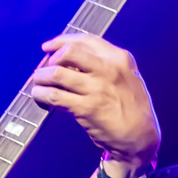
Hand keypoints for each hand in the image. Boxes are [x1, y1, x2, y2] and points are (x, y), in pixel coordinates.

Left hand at [29, 33, 159, 172]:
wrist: (140, 137)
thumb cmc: (131, 109)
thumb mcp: (126, 78)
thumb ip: (105, 67)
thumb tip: (73, 63)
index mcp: (119, 58)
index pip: (86, 40)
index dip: (62, 41)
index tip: (49, 46)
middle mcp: (108, 69)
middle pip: (70, 52)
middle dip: (51, 59)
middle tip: (44, 69)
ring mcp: (97, 88)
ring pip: (58, 74)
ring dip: (41, 78)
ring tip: (37, 83)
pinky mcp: (86, 108)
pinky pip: (56, 97)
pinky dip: (42, 95)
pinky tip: (39, 96)